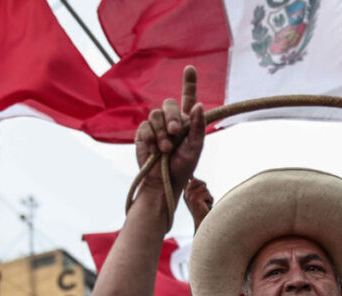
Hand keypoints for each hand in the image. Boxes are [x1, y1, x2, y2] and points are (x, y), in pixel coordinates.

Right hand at [134, 66, 205, 195]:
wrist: (162, 181)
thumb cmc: (182, 167)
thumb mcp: (195, 147)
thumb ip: (198, 126)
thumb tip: (199, 104)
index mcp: (187, 121)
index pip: (188, 97)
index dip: (188, 82)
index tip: (190, 68)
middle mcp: (171, 121)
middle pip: (169, 104)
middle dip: (172, 117)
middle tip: (175, 133)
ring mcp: (156, 127)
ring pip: (155, 115)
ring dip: (162, 133)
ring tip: (165, 149)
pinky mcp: (143, 134)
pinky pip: (145, 127)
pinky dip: (150, 139)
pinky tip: (154, 151)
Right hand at [183, 178, 213, 228]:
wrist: (202, 223)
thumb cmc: (202, 210)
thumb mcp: (196, 197)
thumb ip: (194, 188)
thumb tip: (192, 177)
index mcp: (185, 193)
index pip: (190, 180)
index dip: (194, 179)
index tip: (194, 179)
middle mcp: (186, 194)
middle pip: (197, 181)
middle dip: (204, 187)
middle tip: (204, 197)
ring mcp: (190, 196)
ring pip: (204, 188)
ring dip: (208, 195)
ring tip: (205, 203)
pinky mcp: (196, 200)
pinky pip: (208, 194)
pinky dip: (210, 200)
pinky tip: (206, 206)